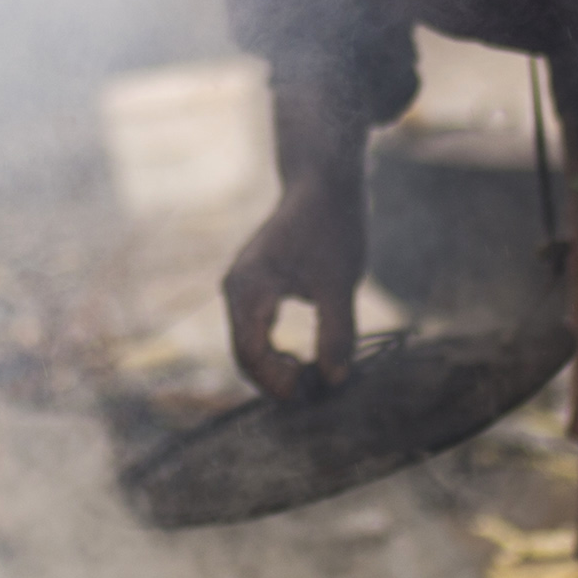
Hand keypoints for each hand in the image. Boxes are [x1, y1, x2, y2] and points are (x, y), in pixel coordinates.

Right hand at [223, 165, 366, 401]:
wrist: (324, 182)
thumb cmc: (331, 225)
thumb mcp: (340, 283)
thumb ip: (336, 334)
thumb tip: (335, 381)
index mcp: (248, 289)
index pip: (251, 354)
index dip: (279, 383)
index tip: (313, 394)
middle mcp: (237, 291)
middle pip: (245, 356)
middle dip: (276, 381)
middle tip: (316, 394)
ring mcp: (244, 289)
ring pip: (250, 347)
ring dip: (276, 369)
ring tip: (313, 379)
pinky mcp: (256, 288)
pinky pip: (257, 332)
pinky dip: (276, 352)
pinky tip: (303, 359)